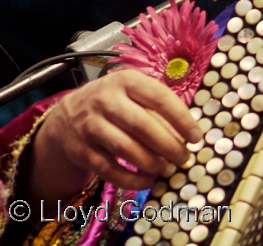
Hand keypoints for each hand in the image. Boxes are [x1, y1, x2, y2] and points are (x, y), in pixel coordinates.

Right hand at [28, 70, 202, 201]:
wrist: (67, 116)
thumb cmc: (115, 102)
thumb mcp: (134, 93)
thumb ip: (159, 109)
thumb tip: (188, 136)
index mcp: (126, 81)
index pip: (159, 98)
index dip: (182, 119)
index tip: (196, 137)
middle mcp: (105, 100)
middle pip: (143, 126)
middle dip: (169, 145)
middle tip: (185, 158)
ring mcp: (90, 126)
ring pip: (126, 149)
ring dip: (152, 163)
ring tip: (168, 168)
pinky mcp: (81, 151)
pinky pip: (110, 170)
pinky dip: (132, 180)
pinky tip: (149, 181)